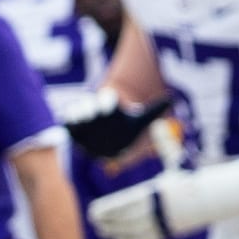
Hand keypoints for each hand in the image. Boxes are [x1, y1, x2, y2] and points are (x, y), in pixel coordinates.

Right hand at [58, 89, 173, 159]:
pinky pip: (68, 127)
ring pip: (77, 115)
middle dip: (89, 108)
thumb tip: (171, 98)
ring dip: (76, 117)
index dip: (109, 101)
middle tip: (91, 111)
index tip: (112, 103)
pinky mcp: (74, 130)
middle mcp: (95, 110)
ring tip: (77, 121)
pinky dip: (68, 128)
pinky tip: (69, 132)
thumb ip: (154, 110)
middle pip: (90, 106)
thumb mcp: (140, 121)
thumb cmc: (126, 129)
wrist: (111, 140)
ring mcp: (83, 120)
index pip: (108, 100)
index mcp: (110, 105)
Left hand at [88, 155, 238, 238]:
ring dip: (115, 233)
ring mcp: (161, 224)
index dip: (105, 210)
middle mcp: (156, 210)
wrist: (210, 200)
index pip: (122, 204)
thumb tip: (158, 123)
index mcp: (154, 192)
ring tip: (104, 232)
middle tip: (94, 222)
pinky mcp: (166, 235)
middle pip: (124, 219)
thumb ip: (164, 145)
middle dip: (107, 222)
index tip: (92, 211)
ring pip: (131, 232)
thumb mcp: (175, 162)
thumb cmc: (187, 180)